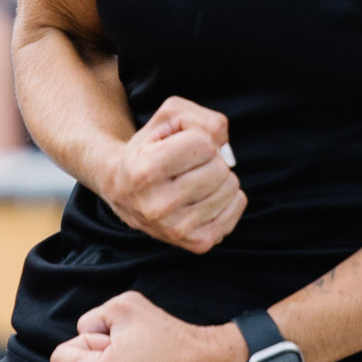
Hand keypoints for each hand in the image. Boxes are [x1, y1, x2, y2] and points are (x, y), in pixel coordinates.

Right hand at [100, 97, 245, 252]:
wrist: (124, 191)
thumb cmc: (150, 148)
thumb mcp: (166, 118)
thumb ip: (200, 118)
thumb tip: (225, 150)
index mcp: (144, 171)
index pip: (203, 144)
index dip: (198, 138)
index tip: (180, 147)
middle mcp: (157, 206)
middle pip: (219, 169)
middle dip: (210, 159)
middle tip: (188, 166)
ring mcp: (177, 229)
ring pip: (232, 188)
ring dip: (219, 178)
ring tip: (195, 181)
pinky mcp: (197, 243)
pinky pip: (238, 206)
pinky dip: (228, 196)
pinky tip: (204, 197)